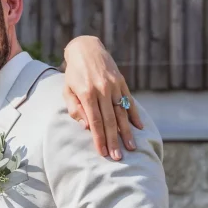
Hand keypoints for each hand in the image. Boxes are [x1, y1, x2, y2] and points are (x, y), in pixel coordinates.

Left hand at [61, 35, 144, 160]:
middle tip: (118, 157)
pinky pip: (129, 101)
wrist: (86, 49)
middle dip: (114, 140)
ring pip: (122, 113)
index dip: (99, 138)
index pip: (95, 121)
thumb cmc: (73, 74)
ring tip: (131, 147)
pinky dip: (135, 115)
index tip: (103, 153)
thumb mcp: (67, 90)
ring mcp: (114, 86)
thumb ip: (74, 108)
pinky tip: (139, 127)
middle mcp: (102, 90)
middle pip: (110, 120)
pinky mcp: (122, 82)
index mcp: (87, 94)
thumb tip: (86, 126)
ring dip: (127, 132)